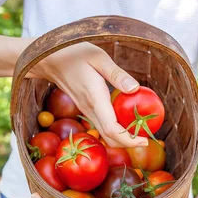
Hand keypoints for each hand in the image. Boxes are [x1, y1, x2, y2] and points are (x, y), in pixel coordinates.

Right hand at [31, 42, 147, 147]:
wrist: (51, 59)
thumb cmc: (74, 54)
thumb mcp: (98, 57)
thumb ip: (117, 74)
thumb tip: (135, 89)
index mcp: (95, 99)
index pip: (112, 130)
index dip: (129, 140)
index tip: (145, 140)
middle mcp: (89, 110)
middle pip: (109, 139)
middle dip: (128, 144)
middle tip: (145, 138)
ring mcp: (86, 111)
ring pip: (104, 135)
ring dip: (122, 138)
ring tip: (139, 131)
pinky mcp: (86, 109)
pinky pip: (101, 126)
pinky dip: (115, 130)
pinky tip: (126, 120)